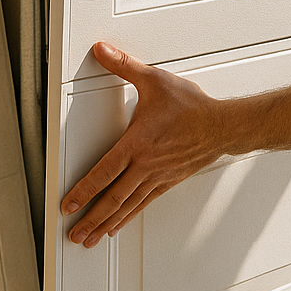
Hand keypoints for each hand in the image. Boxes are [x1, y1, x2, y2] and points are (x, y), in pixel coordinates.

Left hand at [61, 42, 224, 245]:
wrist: (223, 126)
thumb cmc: (191, 106)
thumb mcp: (155, 80)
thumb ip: (125, 66)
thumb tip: (102, 51)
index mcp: (137, 144)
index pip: (103, 173)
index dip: (82, 191)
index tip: (66, 205)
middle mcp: (145, 166)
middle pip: (113, 199)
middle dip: (91, 219)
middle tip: (74, 235)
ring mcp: (158, 177)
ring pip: (127, 206)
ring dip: (107, 223)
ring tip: (90, 239)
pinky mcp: (169, 181)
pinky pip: (144, 203)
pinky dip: (128, 216)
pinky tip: (119, 225)